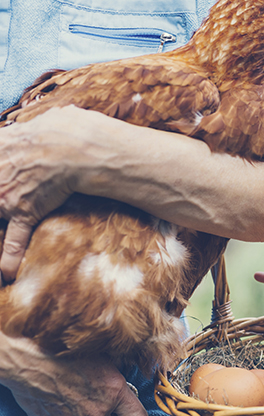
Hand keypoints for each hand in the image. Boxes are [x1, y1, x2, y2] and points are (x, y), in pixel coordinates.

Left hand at [0, 107, 94, 282]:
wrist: (79, 149)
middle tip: (2, 203)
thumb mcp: (43, 119)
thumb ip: (34, 125)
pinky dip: (9, 257)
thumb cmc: (66, 130)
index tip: (0, 185)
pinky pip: (14, 237)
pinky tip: (6, 272)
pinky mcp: (24, 211)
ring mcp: (7, 195)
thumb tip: (57, 117)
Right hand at [0, 333, 148, 415]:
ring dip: (82, 414)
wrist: (30, 358)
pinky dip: (61, 413)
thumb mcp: (104, 356)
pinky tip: (55, 395)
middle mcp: (97, 410)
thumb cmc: (68, 350)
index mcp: (114, 392)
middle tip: (94, 398)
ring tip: (71, 392)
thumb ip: (117, 374)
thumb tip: (127, 378)